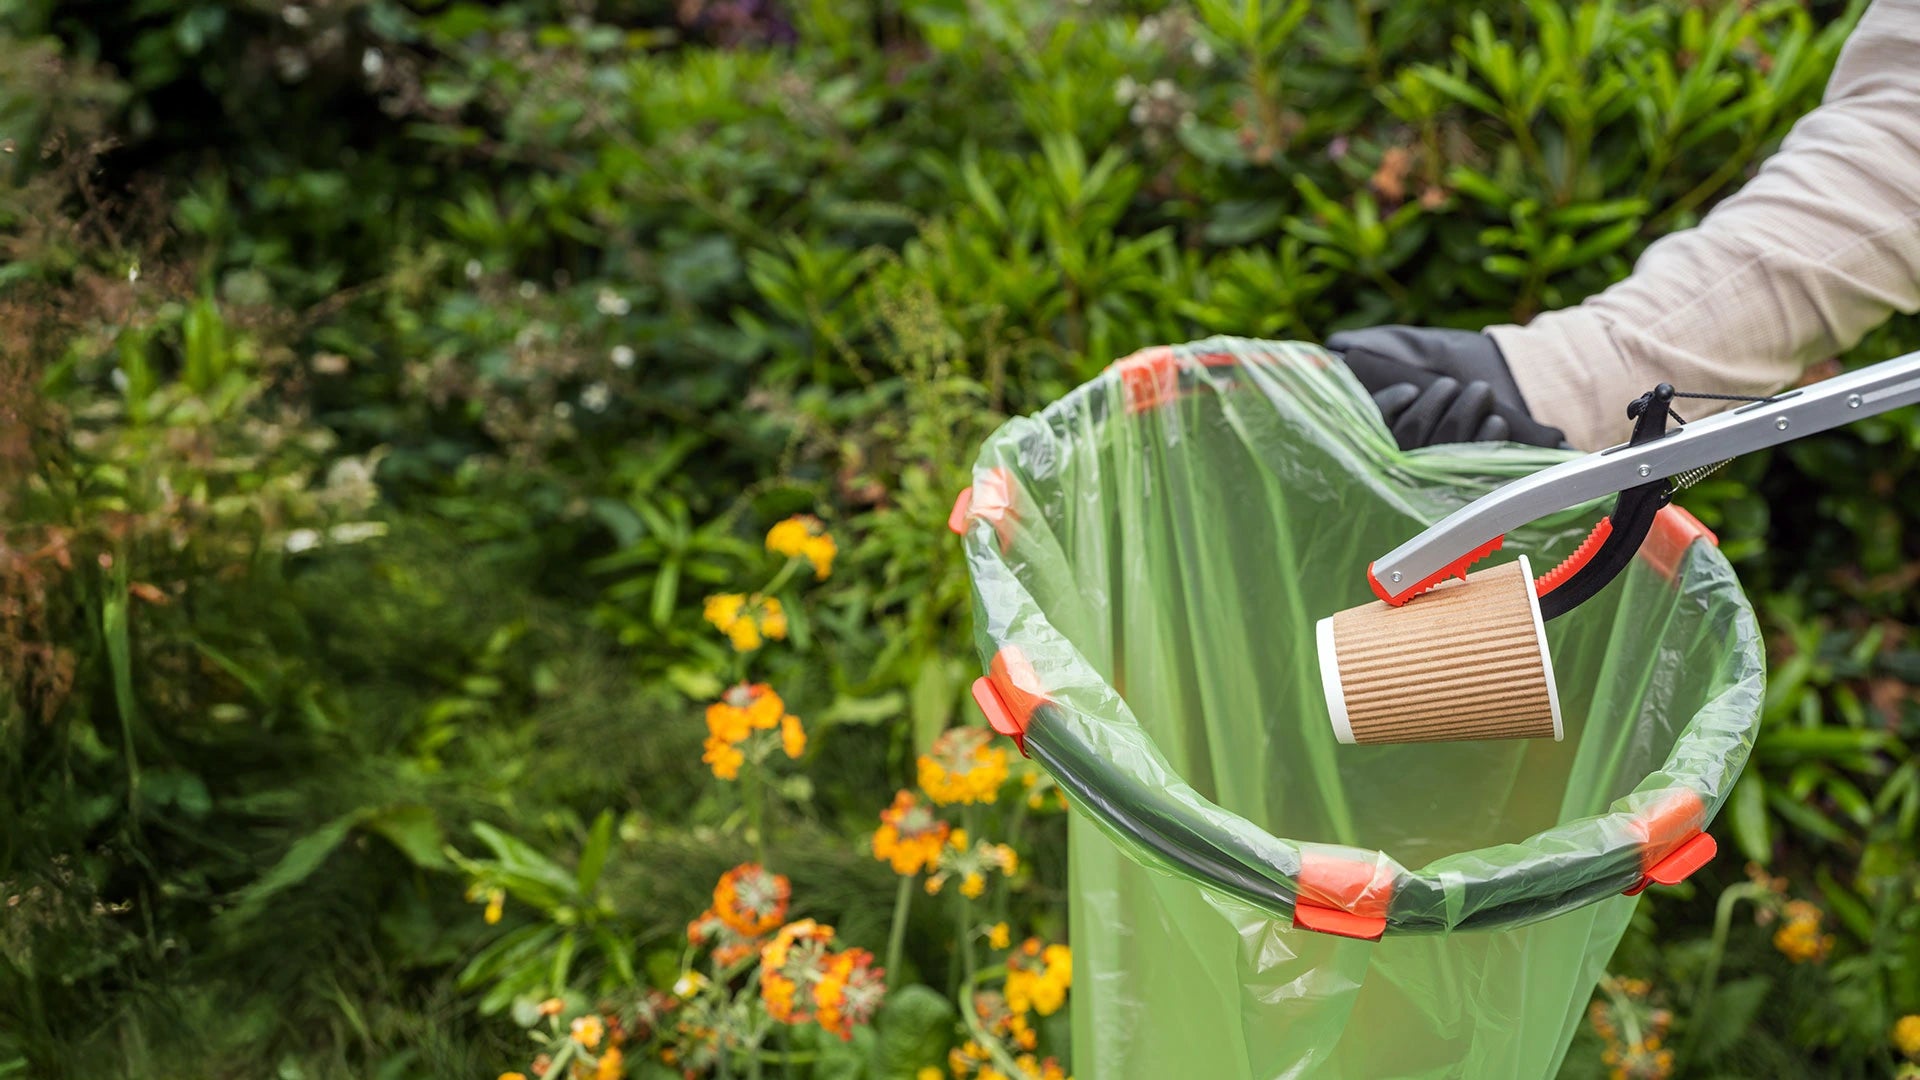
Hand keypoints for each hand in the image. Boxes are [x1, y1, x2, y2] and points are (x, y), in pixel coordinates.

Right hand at [1326, 326, 1567, 449]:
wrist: (1513, 381)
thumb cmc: (1453, 364)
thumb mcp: (1414, 353)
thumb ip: (1381, 353)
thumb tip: (1336, 347)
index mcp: (1384, 435)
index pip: (1373, 426)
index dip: (1387, 408)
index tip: (1409, 388)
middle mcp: (1406, 460)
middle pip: (1412, 436)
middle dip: (1435, 404)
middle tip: (1452, 384)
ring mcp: (1440, 473)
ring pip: (1445, 446)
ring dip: (1465, 414)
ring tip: (1480, 391)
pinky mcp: (1475, 479)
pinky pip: (1478, 463)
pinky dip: (1487, 440)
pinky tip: (1495, 421)